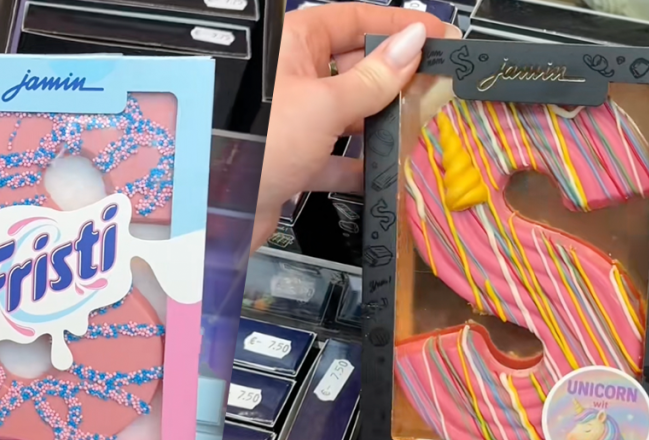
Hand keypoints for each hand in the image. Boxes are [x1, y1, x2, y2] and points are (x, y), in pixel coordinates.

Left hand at [253, 4, 458, 250]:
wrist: (211, 210)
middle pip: (355, 66)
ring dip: (380, 124)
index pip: (357, 20)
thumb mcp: (325, 106)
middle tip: (436, 88)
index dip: (399, 27)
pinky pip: (333, 155)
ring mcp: (291, 119)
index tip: (438, 36)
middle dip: (394, 79)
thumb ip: (374, 79)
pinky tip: (382, 173)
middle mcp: (292, 77)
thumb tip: (413, 43)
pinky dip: (357, 165)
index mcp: (295, 44)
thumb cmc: (256, 145)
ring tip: (416, 130)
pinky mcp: (290, 158)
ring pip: (347, 112)